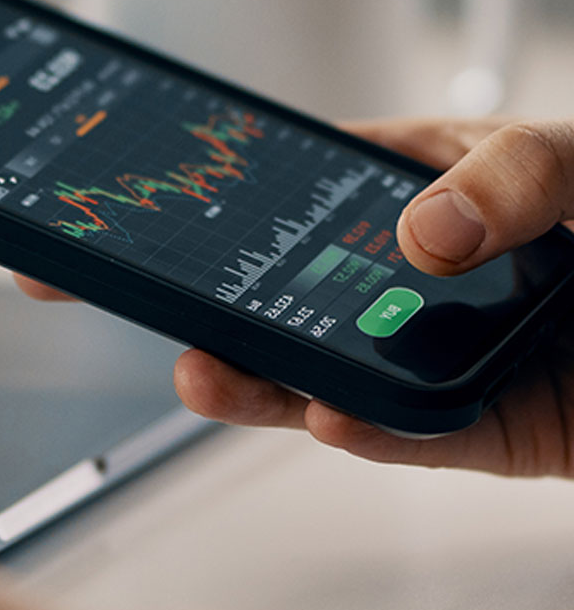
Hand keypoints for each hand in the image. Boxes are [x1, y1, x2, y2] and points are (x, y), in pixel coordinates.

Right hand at [18, 117, 573, 476]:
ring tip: (206, 372)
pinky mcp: (477, 428)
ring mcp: (429, 353)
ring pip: (315, 373)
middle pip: (269, 292)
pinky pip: (407, 434)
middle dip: (188, 301)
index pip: (270, 193)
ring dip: (253, 378)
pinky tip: (328, 412)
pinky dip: (365, 429)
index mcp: (401, 189)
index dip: (180, 201)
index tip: (104, 211)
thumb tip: (416, 234)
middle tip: (110, 292)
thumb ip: (504, 175)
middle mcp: (400, 278)